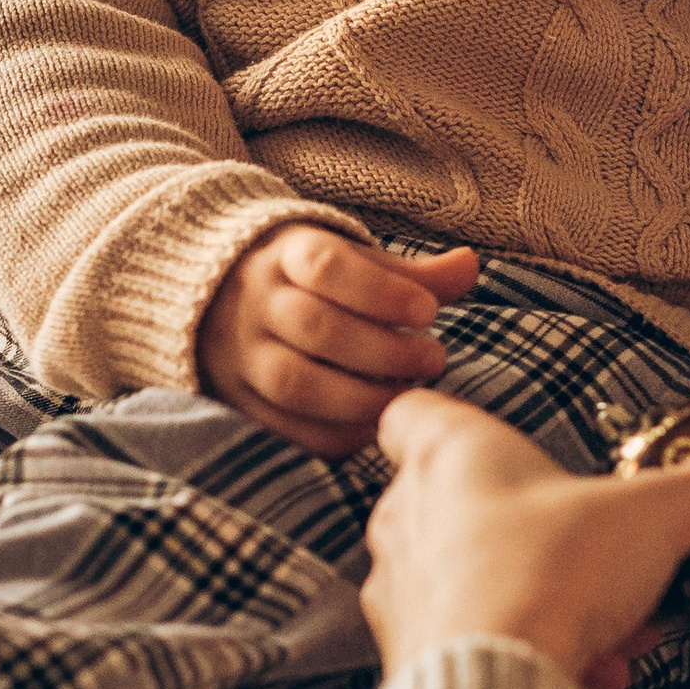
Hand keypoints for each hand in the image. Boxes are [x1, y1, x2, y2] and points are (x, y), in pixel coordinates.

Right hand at [197, 231, 480, 454]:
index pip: (325, 265)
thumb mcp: (353, 260)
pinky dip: (338, 433)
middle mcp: (257, 303)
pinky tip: (379, 425)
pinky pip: (289, 427)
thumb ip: (411, 272)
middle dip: (384, 351)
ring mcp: (243, 355)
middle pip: (316, 328)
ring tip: (409, 395)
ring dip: (363, 398)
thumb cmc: (311, 280)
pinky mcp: (241, 400)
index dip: (381, 291)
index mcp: (286, 255)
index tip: (429, 312)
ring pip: (296, 383)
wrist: (220, 299)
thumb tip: (470, 266)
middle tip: (435, 359)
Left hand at [362, 388, 689, 688]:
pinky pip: (477, 642)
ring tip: (610, 624)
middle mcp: (408, 517)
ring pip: (476, 580)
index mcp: (451, 456)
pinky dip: (529, 651)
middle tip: (601, 553)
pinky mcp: (413, 657)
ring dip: (543, 598)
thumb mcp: (652, 521)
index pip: (412, 410)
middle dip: (539, 531)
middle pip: (460, 501)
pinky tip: (586, 671)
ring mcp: (402, 592)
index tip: (490, 430)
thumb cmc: (545, 582)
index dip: (446, 414)